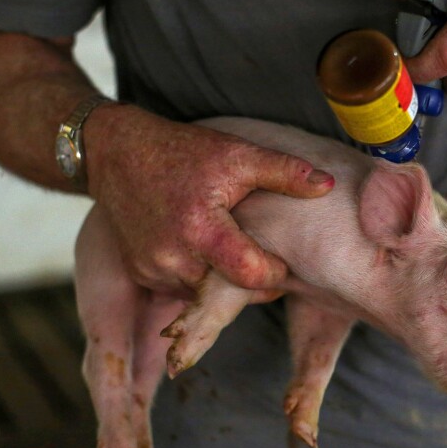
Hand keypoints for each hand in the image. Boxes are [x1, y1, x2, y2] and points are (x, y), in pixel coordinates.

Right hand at [83, 105, 334, 294]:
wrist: (117, 153)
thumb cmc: (184, 152)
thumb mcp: (238, 154)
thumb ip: (285, 172)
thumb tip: (328, 185)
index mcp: (201, 229)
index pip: (252, 275)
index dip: (276, 271)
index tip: (283, 258)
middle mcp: (173, 257)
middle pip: (230, 291)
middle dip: (253, 280)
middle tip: (266, 257)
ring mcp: (153, 269)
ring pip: (206, 295)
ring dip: (225, 282)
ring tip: (238, 253)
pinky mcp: (142, 274)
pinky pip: (183, 290)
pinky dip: (200, 278)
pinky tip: (210, 254)